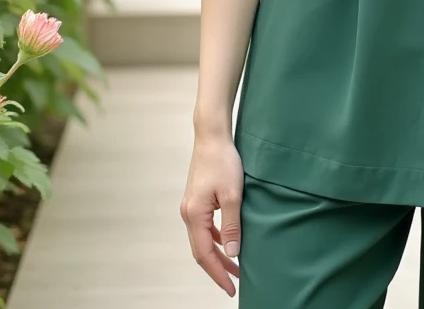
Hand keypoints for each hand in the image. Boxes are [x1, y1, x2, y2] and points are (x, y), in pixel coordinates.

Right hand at [180, 135, 243, 296]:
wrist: (212, 136)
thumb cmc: (223, 161)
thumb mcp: (233, 195)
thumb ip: (232, 226)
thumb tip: (232, 254)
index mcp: (194, 215)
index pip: (205, 254)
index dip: (218, 273)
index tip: (232, 288)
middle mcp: (188, 214)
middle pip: (202, 251)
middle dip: (218, 268)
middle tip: (235, 283)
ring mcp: (191, 207)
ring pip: (203, 240)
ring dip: (218, 254)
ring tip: (236, 266)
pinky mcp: (197, 200)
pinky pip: (204, 228)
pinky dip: (215, 239)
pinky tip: (228, 242)